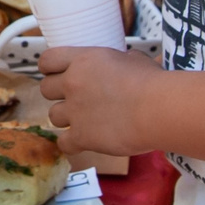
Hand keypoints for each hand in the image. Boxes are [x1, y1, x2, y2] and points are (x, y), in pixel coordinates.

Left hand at [37, 44, 164, 157]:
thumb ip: (121, 60)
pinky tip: (83, 142)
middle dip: (58, 95)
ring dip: (66, 119)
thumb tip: (125, 62)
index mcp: (82, 60)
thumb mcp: (135, 59)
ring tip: (84, 121)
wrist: (159, 108)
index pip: (47, 60)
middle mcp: (72, 83)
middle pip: (45, 89)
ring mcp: (75, 111)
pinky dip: (72, 144)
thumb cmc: (153, 82)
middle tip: (75, 99)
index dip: (50, 69)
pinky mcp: (82, 136)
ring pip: (52, 117)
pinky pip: (63, 143)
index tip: (58, 75)